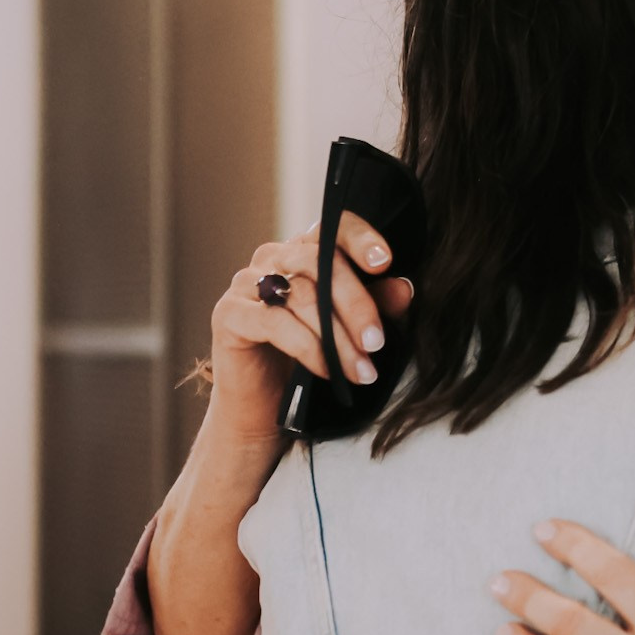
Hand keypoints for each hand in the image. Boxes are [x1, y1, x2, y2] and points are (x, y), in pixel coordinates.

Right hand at [205, 212, 414, 442]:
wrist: (264, 407)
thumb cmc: (310, 360)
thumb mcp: (352, 332)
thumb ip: (376, 306)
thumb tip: (405, 288)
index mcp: (305, 251)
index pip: (332, 227)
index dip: (359, 238)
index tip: (385, 262)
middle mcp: (273, 259)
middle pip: (319, 262)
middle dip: (356, 304)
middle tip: (377, 342)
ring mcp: (246, 283)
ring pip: (301, 295)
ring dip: (337, 338)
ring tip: (362, 370)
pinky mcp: (229, 314)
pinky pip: (273, 322)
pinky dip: (307, 347)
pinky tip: (327, 370)